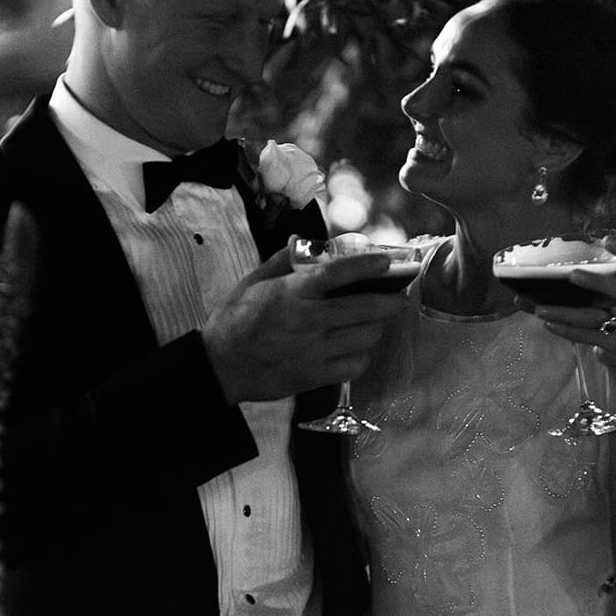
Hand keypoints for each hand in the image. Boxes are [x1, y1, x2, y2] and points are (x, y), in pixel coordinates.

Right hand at [201, 247, 403, 403]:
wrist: (219, 367)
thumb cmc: (233, 322)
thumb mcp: (251, 283)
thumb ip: (280, 261)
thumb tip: (300, 239)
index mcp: (290, 293)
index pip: (336, 274)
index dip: (366, 266)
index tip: (387, 262)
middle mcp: (306, 320)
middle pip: (363, 308)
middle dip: (389, 301)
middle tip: (396, 297)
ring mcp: (312, 351)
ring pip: (364, 337)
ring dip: (374, 328)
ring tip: (372, 323)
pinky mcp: (314, 376)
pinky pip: (355, 366)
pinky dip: (361, 356)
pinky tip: (354, 350)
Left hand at [533, 233, 615, 402]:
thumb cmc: (607, 317)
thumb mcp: (599, 300)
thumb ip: (576, 288)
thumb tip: (529, 283)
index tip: (608, 239)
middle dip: (595, 282)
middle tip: (573, 274)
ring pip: (593, 316)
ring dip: (564, 312)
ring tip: (539, 309)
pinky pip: (590, 336)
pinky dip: (568, 331)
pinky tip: (549, 325)